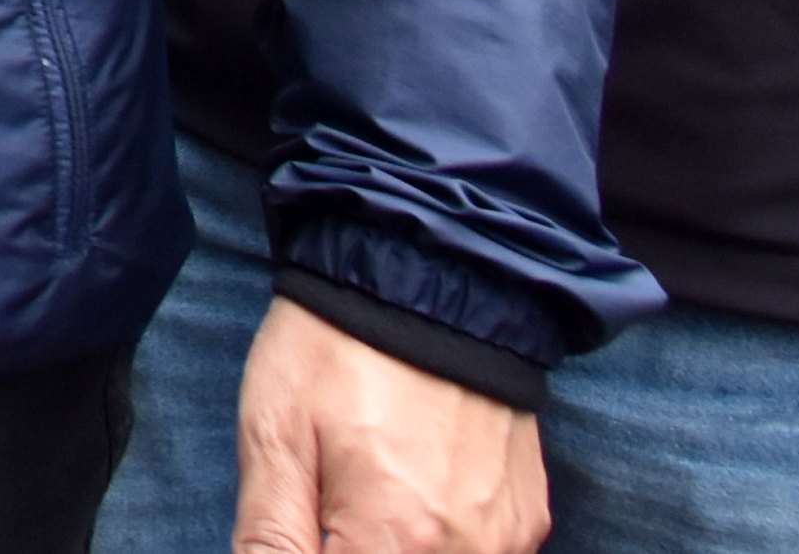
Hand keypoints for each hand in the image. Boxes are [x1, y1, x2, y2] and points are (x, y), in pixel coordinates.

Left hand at [228, 299, 540, 553]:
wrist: (427, 272)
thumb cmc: (336, 349)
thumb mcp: (272, 436)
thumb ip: (270, 539)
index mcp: (395, 542)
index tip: (304, 521)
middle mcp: (466, 553)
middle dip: (350, 547)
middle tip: (331, 498)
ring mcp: (505, 538)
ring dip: (397, 545)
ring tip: (371, 483)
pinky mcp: (527, 516)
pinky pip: (479, 553)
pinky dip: (442, 540)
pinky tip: (413, 488)